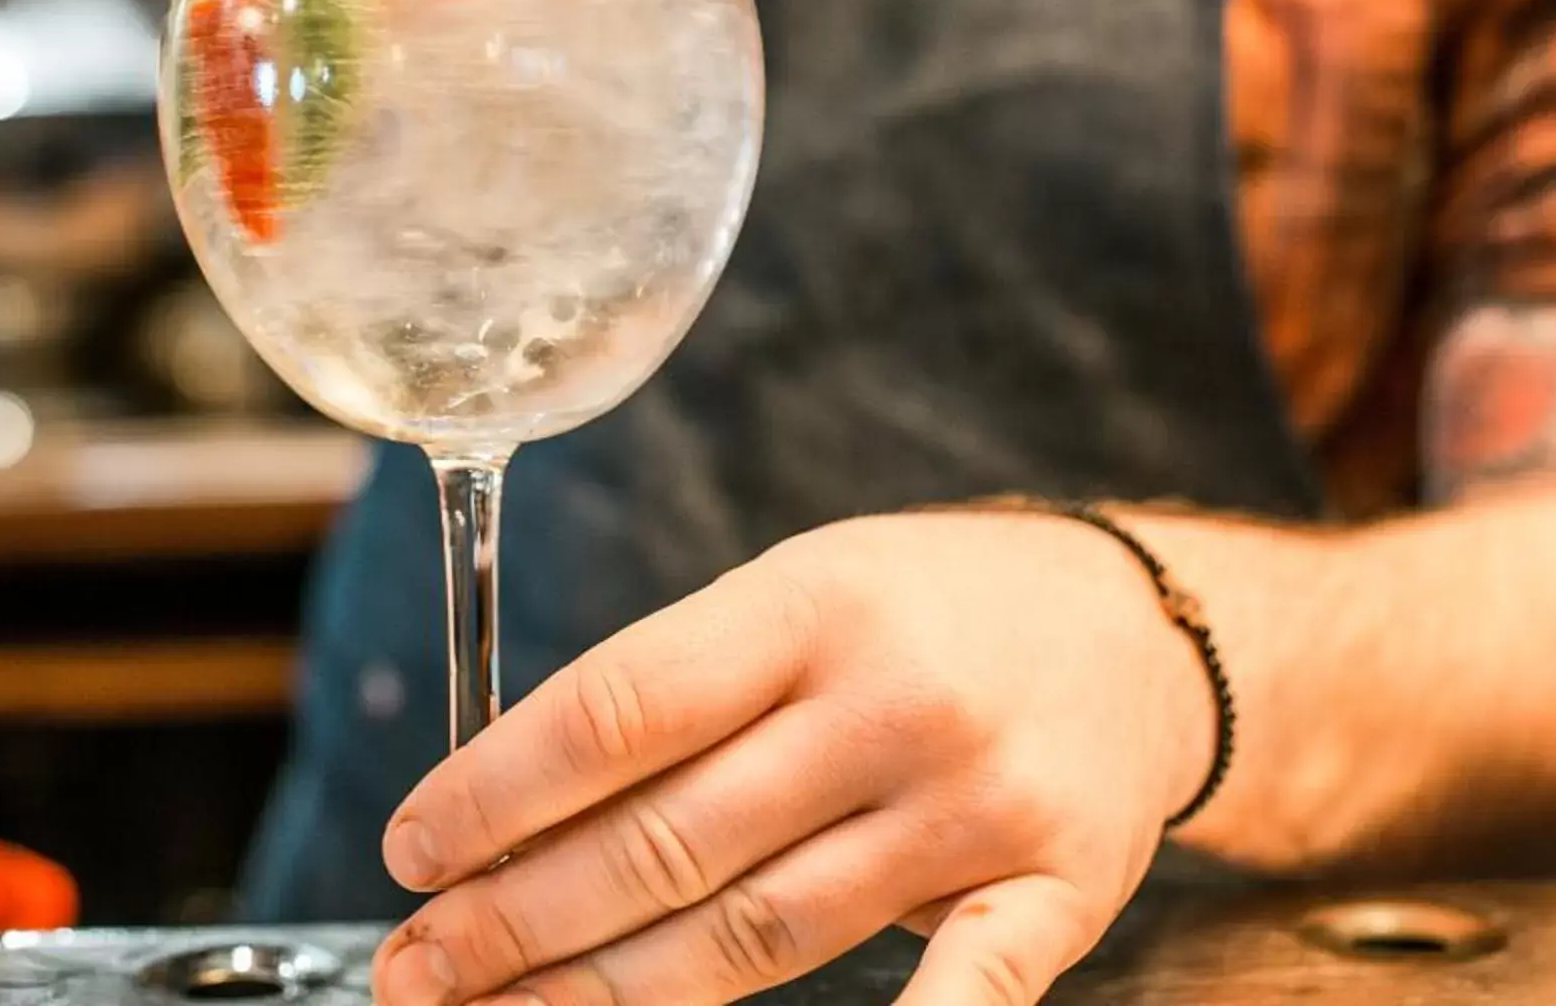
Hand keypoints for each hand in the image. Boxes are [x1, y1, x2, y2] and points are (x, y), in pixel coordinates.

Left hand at [371, 511, 1218, 1005]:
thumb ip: (685, 686)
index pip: (620, 709)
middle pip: (671, 839)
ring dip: (614, 992)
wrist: (1142, 628)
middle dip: (523, 917)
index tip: (412, 849)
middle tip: (420, 967)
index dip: (499, 791)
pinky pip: (961, 995)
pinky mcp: (1054, 893)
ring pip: (761, 931)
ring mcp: (973, 806)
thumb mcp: (805, 590)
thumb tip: (514, 800)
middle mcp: (889, 703)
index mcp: (809, 606)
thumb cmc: (928, 610)